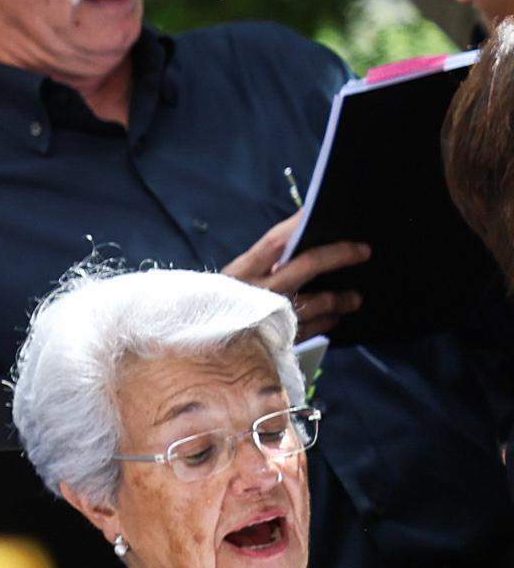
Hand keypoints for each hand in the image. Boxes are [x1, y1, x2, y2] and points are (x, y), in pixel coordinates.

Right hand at [229, 212, 365, 336]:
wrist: (203, 353)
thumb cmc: (217, 311)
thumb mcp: (230, 284)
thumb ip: (260, 266)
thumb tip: (295, 242)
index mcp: (242, 272)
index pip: (275, 241)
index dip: (300, 225)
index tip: (324, 214)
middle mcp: (259, 291)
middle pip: (307, 264)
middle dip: (339, 255)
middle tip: (363, 251)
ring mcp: (274, 315)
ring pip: (320, 301)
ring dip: (341, 298)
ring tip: (354, 298)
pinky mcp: (284, 339)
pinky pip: (316, 327)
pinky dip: (328, 320)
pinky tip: (333, 317)